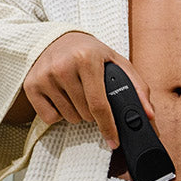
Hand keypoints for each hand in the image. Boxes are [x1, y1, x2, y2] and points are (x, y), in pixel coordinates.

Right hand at [19, 32, 153, 148]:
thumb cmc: (89, 52)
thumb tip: (148, 114)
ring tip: (76, 93)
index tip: (114, 141)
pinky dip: (59, 114)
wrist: (56, 38)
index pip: (99, 104)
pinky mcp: (31, 86)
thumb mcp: (116, 61)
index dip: (108, 126)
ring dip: (77, 113)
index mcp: (87, 59)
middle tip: (91, 94)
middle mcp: (63, 67)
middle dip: (94, 113)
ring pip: (69, 118)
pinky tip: (61, 97)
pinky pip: (50, 118)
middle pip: (85, 114)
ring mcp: (45, 77)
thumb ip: (137, 86)